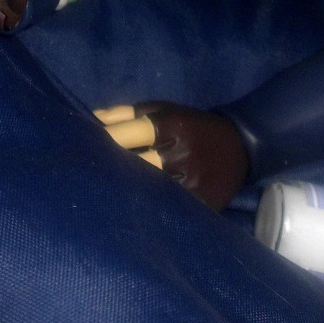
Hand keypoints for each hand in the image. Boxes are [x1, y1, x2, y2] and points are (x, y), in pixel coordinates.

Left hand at [95, 102, 247, 210]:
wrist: (241, 147)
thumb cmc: (192, 126)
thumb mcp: (164, 110)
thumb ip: (126, 114)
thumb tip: (91, 119)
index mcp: (172, 127)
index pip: (131, 133)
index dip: (105, 140)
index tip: (82, 146)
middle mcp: (180, 155)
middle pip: (136, 165)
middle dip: (112, 169)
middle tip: (85, 176)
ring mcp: (191, 184)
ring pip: (148, 191)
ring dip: (126, 192)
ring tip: (101, 196)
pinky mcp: (199, 205)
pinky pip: (167, 209)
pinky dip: (148, 209)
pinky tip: (130, 212)